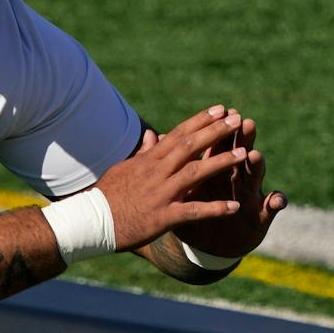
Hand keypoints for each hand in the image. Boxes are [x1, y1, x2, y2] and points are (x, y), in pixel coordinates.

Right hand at [94, 105, 255, 252]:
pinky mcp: (162, 217)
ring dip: (220, 163)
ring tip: (244, 154)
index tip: (221, 110)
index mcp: (148, 161)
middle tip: (238, 120)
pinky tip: (233, 207)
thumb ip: (142, 152)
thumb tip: (151, 133)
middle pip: (190, 147)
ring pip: (194, 173)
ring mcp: (160, 194)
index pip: (178, 134)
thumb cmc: (105, 196)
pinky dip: (214, 209)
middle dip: (216, 132)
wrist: (89, 222)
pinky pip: (192, 211)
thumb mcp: (122, 168)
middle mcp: (155, 173)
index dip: (201, 121)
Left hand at [168, 112, 286, 258]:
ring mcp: (249, 196)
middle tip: (246, 123)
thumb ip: (170, 165)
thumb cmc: (194, 214)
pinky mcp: (260, 216)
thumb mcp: (179, 191)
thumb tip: (154, 137)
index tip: (222, 110)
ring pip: (254, 178)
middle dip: (243, 140)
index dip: (219, 130)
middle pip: (239, 155)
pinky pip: (269, 208)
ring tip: (255, 155)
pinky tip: (278, 199)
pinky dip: (275, 203)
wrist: (212, 246)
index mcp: (215, 172)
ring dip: (256, 167)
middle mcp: (235, 180)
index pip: (218, 146)